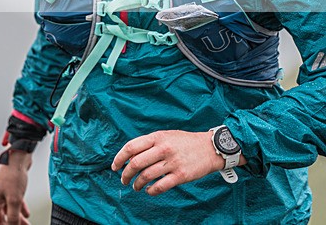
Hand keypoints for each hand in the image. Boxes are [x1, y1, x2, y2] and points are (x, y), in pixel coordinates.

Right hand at [0, 150, 32, 224]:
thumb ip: (13, 217)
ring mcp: (2, 194)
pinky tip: (27, 214)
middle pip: (1, 218)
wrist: (18, 157)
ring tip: (26, 224)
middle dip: (10, 224)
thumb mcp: (14, 200)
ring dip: (17, 218)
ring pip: (9, 211)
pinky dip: (20, 209)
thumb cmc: (13, 175)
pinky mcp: (10, 189)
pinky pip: (14, 203)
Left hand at [111, 130, 245, 195]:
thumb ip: (150, 144)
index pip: (131, 147)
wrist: (210, 148)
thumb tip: (130, 158)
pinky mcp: (181, 175)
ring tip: (137, 187)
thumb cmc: (186, 142)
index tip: (115, 166)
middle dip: (126, 174)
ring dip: (137, 184)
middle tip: (124, 180)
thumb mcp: (167, 136)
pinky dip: (151, 191)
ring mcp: (172, 162)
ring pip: (146, 176)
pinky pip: (160, 186)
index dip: (119, 158)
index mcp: (158, 137)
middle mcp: (164, 148)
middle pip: (135, 163)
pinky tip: (149, 191)